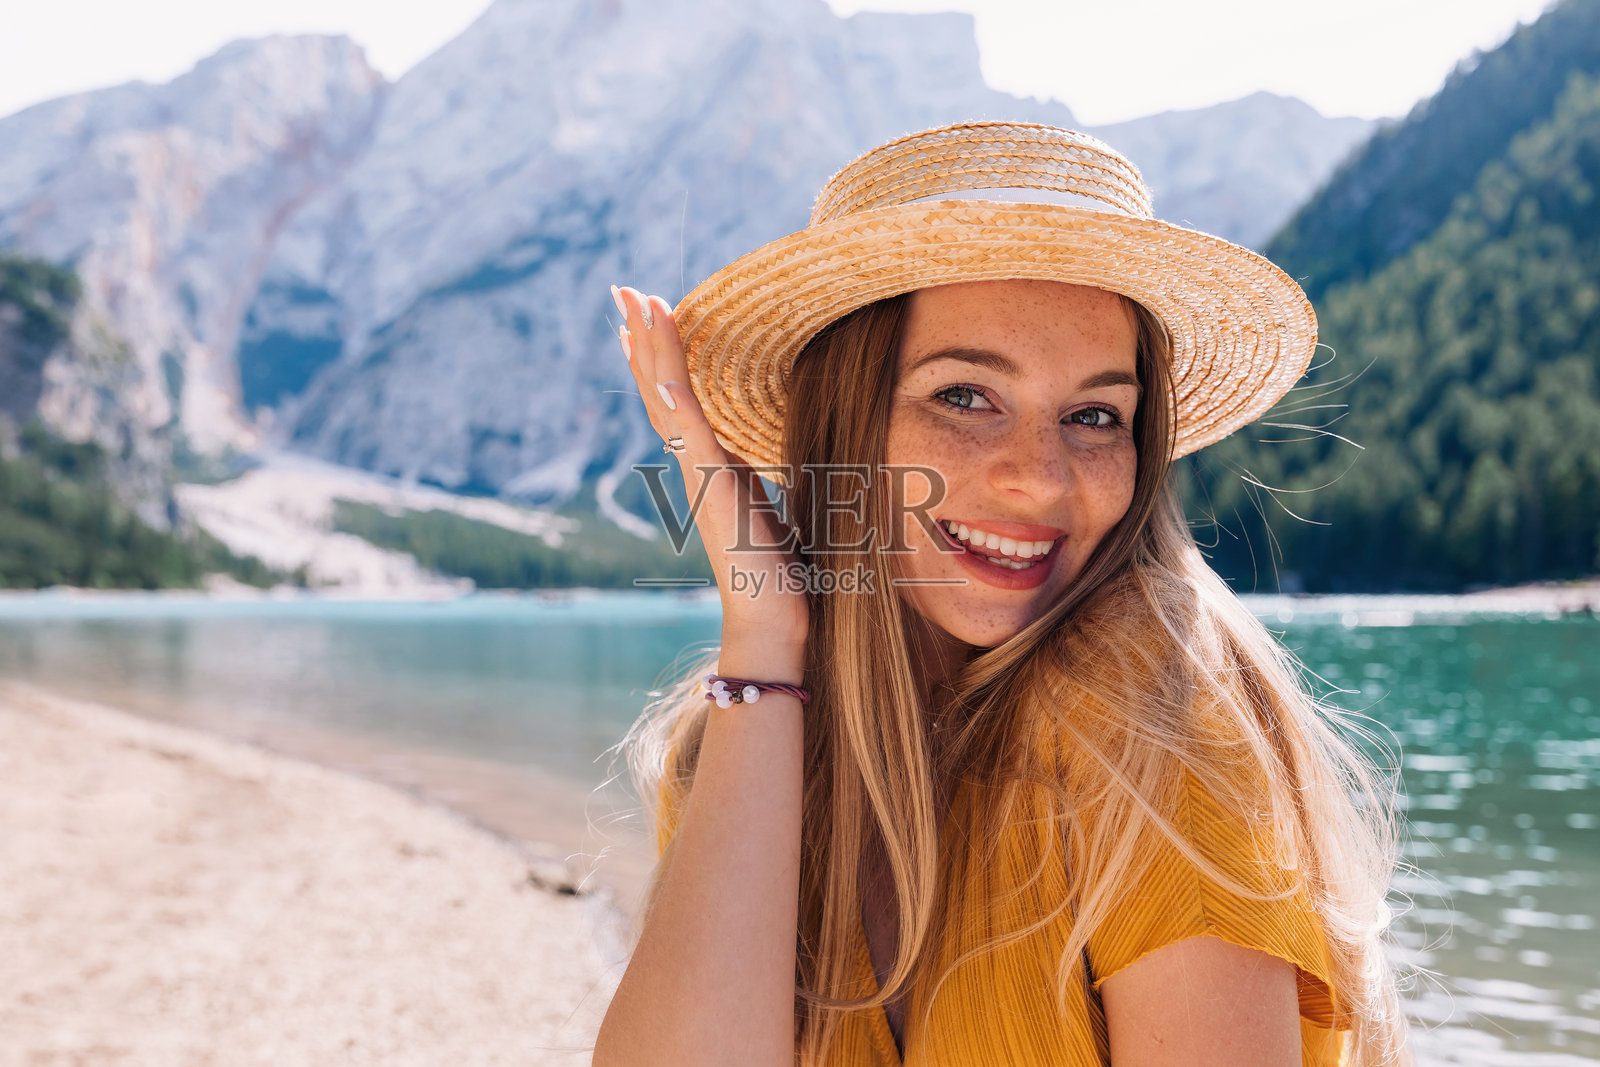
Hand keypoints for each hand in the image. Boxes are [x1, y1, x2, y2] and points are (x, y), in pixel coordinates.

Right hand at [614, 285, 808, 650]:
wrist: (775, 621)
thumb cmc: (782, 573)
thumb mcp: (776, 506)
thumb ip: (765, 477)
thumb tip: (777, 459)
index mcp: (712, 466)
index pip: (679, 398)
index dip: (662, 355)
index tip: (649, 312)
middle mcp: (697, 466)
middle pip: (661, 389)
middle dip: (644, 338)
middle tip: (624, 290)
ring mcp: (700, 477)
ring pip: (668, 401)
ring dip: (652, 351)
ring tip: (636, 306)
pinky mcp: (713, 491)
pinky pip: (690, 435)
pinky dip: (674, 398)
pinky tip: (661, 367)